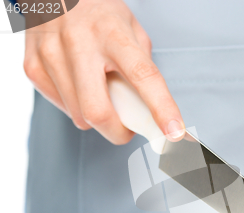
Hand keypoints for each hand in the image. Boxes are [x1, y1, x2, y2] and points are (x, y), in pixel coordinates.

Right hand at [23, 0, 184, 143]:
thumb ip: (142, 66)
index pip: (143, 77)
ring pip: (79, 116)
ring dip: (97, 117)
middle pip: (98, 112)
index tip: (174, 131)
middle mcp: (80, 44)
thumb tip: (151, 108)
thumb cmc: (98, 13)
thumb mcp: (130, 29)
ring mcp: (52, 55)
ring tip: (99, 91)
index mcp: (113, 34)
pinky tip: (79, 85)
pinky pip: (62, 108)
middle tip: (126, 127)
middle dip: (118, 132)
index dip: (162, 109)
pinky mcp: (33, 66)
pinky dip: (76, 106)